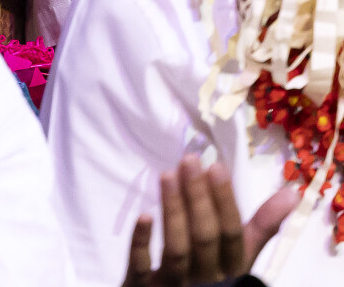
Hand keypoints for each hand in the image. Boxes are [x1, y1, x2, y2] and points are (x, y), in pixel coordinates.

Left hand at [122, 156, 298, 285]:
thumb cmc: (211, 273)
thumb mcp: (238, 255)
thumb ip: (260, 226)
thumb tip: (292, 194)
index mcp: (231, 269)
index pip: (232, 235)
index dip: (225, 201)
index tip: (216, 166)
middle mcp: (207, 280)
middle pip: (204, 238)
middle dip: (197, 197)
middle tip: (189, 160)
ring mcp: (176, 286)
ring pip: (176, 250)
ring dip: (173, 210)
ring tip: (167, 175)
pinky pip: (142, 267)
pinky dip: (142, 242)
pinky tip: (143, 215)